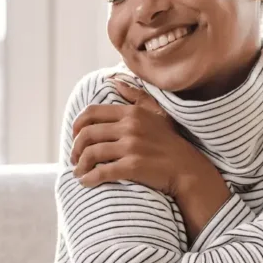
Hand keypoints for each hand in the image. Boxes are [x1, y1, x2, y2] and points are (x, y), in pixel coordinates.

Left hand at [71, 79, 232, 241]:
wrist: (188, 170)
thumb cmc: (171, 142)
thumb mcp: (156, 113)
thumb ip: (135, 96)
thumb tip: (114, 80)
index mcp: (132, 113)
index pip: (91, 113)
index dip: (77, 126)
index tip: (75, 137)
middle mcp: (130, 127)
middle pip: (87, 134)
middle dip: (75, 148)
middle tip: (74, 158)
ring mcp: (131, 147)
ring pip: (92, 153)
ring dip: (80, 165)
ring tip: (78, 172)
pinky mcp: (133, 166)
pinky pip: (102, 172)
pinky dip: (89, 178)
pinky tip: (86, 182)